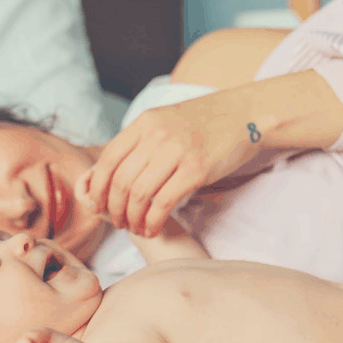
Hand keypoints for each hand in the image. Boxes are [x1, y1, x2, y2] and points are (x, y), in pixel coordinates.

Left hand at [79, 96, 256, 236]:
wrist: (244, 115)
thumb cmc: (204, 122)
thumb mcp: (165, 121)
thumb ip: (140, 142)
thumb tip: (112, 174)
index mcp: (145, 122)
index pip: (108, 159)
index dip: (98, 188)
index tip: (98, 205)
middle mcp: (157, 135)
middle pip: (121, 181)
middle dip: (114, 209)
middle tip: (118, 222)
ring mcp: (177, 152)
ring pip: (139, 195)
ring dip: (132, 218)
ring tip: (135, 227)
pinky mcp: (197, 170)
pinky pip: (163, 203)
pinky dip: (152, 221)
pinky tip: (152, 227)